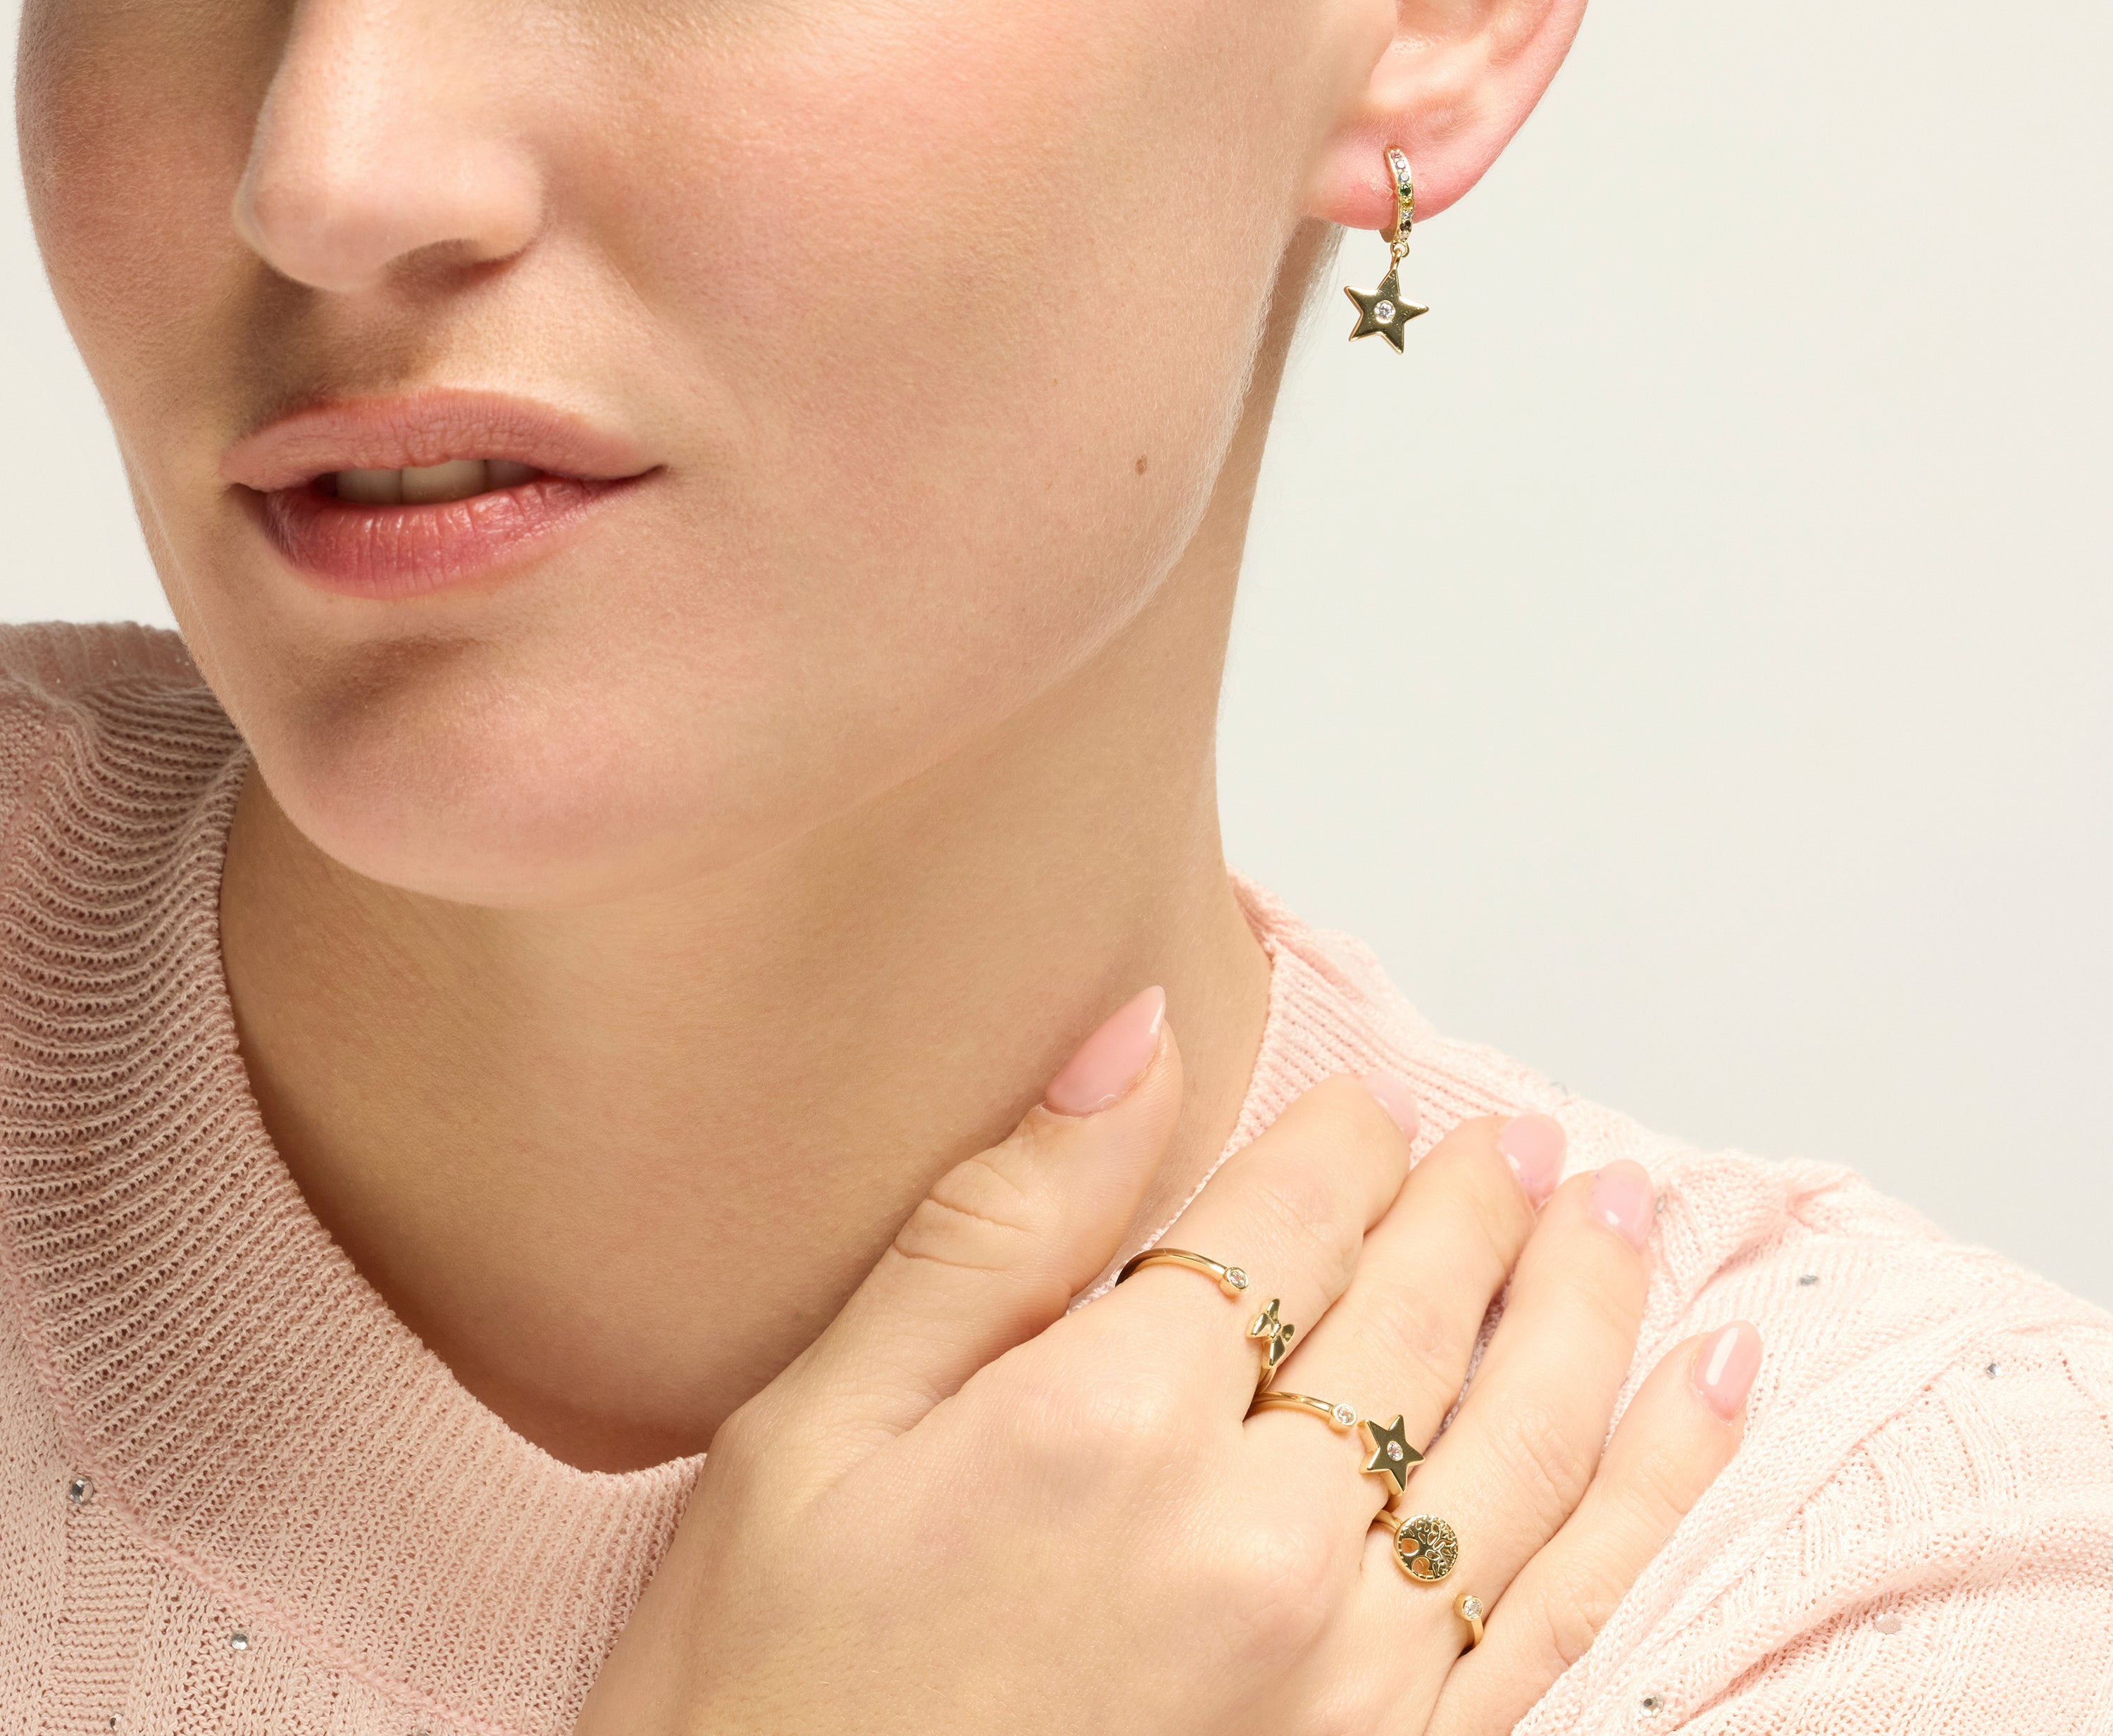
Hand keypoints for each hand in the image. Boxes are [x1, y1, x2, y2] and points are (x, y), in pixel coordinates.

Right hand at [574, 992, 1757, 1734]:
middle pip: (1415, 1314)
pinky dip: (1657, 1488)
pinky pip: (1570, 1605)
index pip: (1283, 1219)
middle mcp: (1257, 1541)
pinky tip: (1706, 1397)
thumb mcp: (820, 1428)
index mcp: (1109, 1423)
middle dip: (1477, 1206)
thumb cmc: (777, 1687)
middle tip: (1519, 1142)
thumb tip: (1132, 1037)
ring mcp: (1349, 1675)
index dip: (1340, 1141)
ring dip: (1589, 1309)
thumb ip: (997, 1224)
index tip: (1367, 1104)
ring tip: (1621, 1218)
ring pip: (1526, 1439)